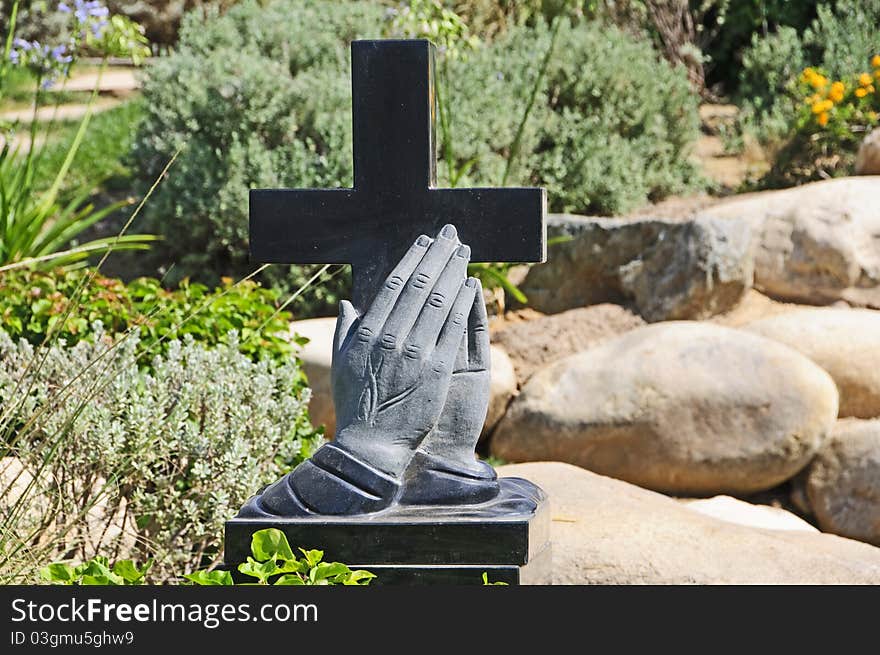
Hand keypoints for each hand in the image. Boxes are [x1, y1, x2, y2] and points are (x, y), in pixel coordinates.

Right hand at [330, 224, 476, 477]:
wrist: (371, 448)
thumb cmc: (355, 408)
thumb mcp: (342, 366)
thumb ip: (345, 331)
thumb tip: (348, 304)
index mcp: (367, 333)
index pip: (394, 286)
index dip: (412, 260)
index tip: (424, 242)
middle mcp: (391, 337)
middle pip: (419, 286)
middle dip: (437, 255)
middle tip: (451, 234)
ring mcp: (415, 352)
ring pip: (438, 301)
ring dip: (453, 271)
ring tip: (464, 251)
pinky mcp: (437, 370)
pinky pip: (453, 329)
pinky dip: (463, 303)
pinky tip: (471, 284)